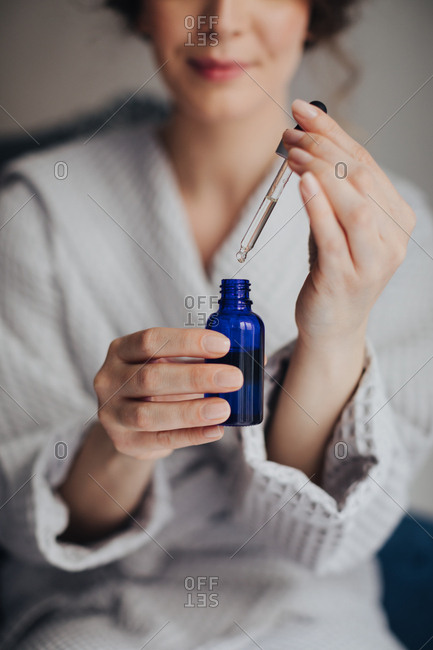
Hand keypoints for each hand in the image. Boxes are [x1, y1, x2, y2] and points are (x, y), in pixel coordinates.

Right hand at [93, 328, 242, 460]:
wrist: (128, 420)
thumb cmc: (158, 383)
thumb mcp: (170, 362)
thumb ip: (204, 358)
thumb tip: (257, 358)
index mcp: (121, 350)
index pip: (151, 340)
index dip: (188, 342)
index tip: (224, 344)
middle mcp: (109, 380)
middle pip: (151, 377)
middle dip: (196, 377)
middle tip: (234, 377)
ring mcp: (112, 413)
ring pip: (149, 414)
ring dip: (191, 411)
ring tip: (225, 408)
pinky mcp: (124, 442)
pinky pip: (159, 440)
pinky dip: (190, 436)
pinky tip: (215, 430)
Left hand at [282, 98, 415, 350]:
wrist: (333, 324)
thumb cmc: (332, 269)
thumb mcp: (336, 224)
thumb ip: (331, 190)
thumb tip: (306, 140)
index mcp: (397, 219)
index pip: (367, 164)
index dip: (335, 134)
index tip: (305, 111)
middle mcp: (392, 238)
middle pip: (362, 179)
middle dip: (324, 148)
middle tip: (291, 132)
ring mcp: (371, 262)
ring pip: (355, 205)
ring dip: (321, 171)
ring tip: (292, 152)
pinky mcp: (344, 279)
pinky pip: (333, 237)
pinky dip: (319, 207)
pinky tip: (302, 182)